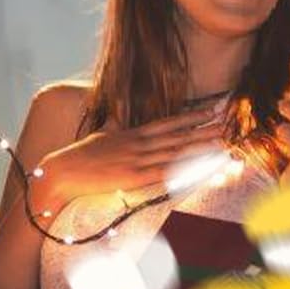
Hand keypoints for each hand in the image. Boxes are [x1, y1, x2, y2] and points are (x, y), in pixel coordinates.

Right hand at [35, 104, 223, 211]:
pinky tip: (200, 168)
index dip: (191, 117)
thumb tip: (120, 110)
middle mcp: (139, 145)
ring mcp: (138, 161)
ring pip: (177, 153)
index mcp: (133, 134)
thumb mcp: (102, 133)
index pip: (168, 123)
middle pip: (178, 136)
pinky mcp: (133, 178)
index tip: (210, 110)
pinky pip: (166, 174)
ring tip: (222, 143)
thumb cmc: (80, 156)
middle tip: (227, 123)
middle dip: (204, 130)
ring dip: (200, 149)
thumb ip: (116, 122)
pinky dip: (184, 170)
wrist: (62, 172)